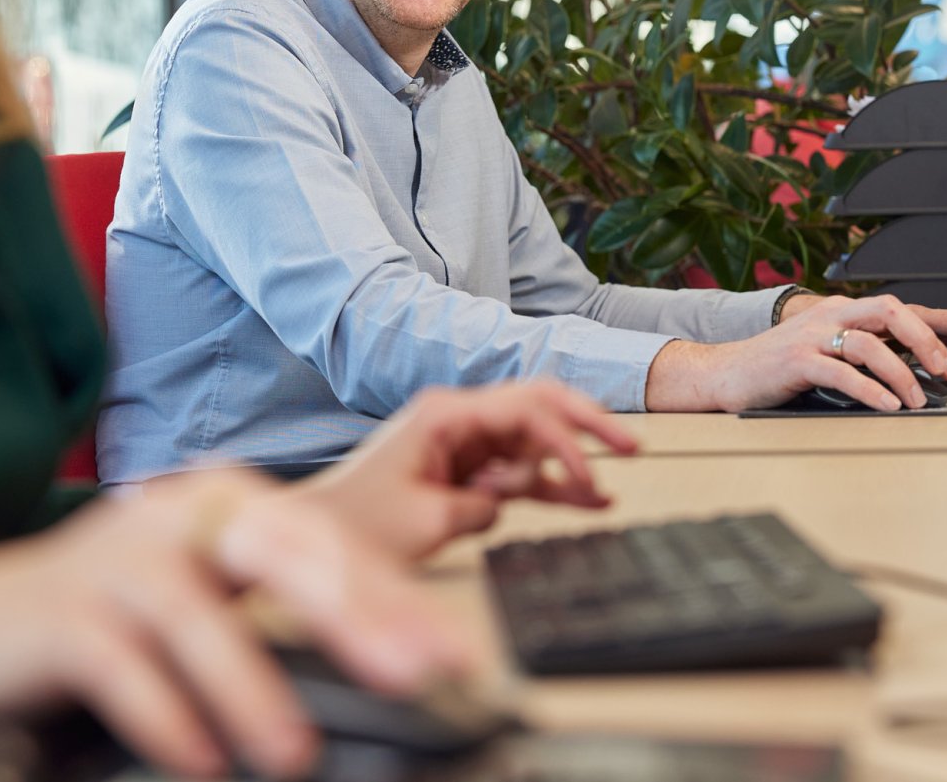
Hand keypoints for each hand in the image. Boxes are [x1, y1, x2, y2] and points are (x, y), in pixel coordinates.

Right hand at [0, 469, 470, 778]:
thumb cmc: (118, 607)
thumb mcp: (208, 586)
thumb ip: (288, 600)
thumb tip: (400, 650)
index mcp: (226, 503)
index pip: (326, 542)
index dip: (392, 596)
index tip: (449, 650)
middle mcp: (177, 517)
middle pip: (278, 553)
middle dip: (353, 613)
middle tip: (413, 671)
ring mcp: (116, 562)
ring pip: (197, 619)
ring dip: (251, 689)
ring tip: (293, 753)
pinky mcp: (63, 617)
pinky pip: (121, 667)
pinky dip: (164, 717)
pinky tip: (201, 761)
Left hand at [307, 382, 639, 559]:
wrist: (316, 538)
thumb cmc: (355, 523)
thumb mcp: (426, 520)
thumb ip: (480, 506)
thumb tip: (505, 502)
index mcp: (444, 414)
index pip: (524, 409)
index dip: (565, 438)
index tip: (588, 473)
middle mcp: (457, 421)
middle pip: (537, 410)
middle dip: (585, 425)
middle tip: (630, 442)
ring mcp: (462, 446)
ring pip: (532, 446)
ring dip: (565, 467)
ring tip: (603, 491)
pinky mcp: (463, 473)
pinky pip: (516, 474)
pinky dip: (547, 487)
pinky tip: (583, 500)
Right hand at [645, 293, 946, 412]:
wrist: (724, 375)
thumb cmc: (781, 369)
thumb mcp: (834, 356)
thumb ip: (874, 357)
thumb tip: (930, 378)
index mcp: (851, 314)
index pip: (917, 309)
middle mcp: (835, 315)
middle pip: (894, 310)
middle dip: (930, 340)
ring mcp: (813, 335)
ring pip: (870, 343)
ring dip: (901, 374)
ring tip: (916, 402)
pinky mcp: (796, 360)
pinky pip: (840, 371)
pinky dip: (868, 390)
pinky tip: (885, 407)